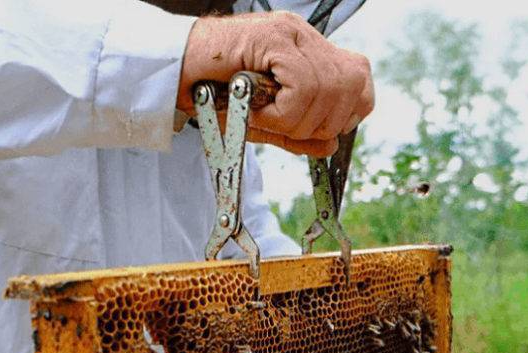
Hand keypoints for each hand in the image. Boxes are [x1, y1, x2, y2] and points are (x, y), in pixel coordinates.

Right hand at [177, 11, 373, 156]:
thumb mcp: (264, 122)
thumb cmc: (210, 95)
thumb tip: (331, 145)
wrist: (170, 74)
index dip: (346, 111)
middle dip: (325, 121)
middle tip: (287, 129)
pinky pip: (302, 86)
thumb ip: (299, 134)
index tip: (316, 130)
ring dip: (298, 119)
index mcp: (306, 51)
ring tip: (264, 120)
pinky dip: (284, 111)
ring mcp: (289, 33)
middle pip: (352, 83)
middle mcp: (303, 36)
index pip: (358, 78)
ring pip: (328, 88)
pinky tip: (259, 113)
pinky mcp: (272, 37)